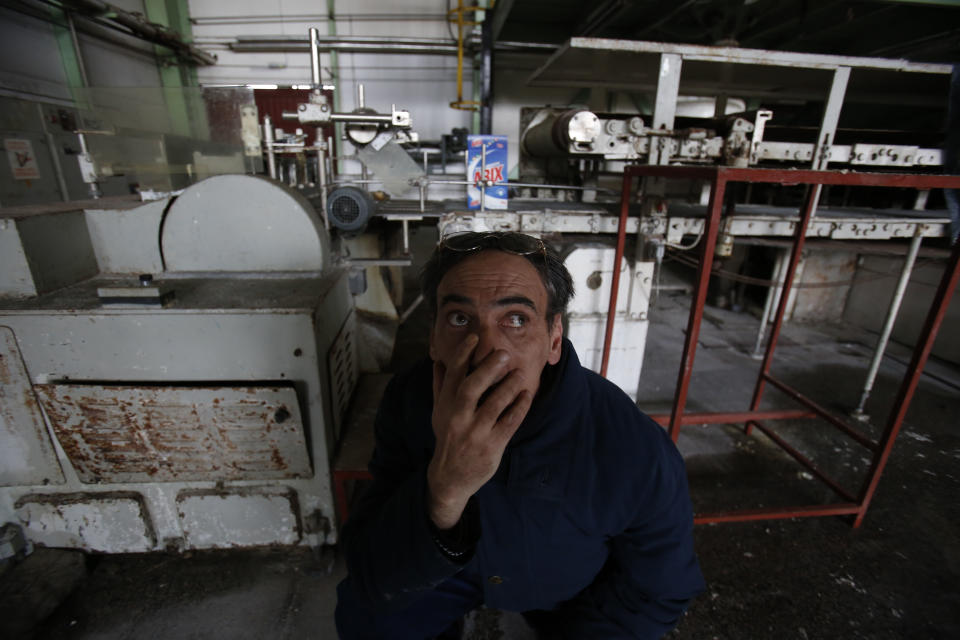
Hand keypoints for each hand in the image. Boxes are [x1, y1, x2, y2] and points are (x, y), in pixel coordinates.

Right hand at [427, 334, 533, 529]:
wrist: (450, 477)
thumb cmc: (448, 438)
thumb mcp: (439, 412)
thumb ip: (441, 386)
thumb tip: (438, 359)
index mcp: (445, 405)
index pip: (453, 375)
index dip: (463, 354)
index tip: (475, 337)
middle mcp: (458, 417)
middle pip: (472, 388)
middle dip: (488, 368)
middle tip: (504, 353)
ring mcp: (475, 433)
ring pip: (494, 405)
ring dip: (509, 386)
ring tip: (521, 372)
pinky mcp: (492, 446)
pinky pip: (509, 423)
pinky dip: (519, 408)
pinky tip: (527, 395)